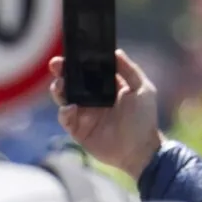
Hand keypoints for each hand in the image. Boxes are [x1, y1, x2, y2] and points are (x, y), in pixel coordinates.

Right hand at [49, 50, 161, 177]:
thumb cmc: (144, 118)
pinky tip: (70, 107)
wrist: (140, 149)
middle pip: (72, 83)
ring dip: (59, 90)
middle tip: (56, 65)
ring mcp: (84, 115)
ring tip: (59, 85)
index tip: (71, 53)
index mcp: (106, 88)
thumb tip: (116, 52)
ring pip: (65, 99)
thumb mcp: (142, 88)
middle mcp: (92, 100)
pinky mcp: (78, 131)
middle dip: (63, 73)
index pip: (88, 72)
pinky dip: (65, 113)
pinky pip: (66, 119)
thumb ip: (129, 70)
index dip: (79, 63)